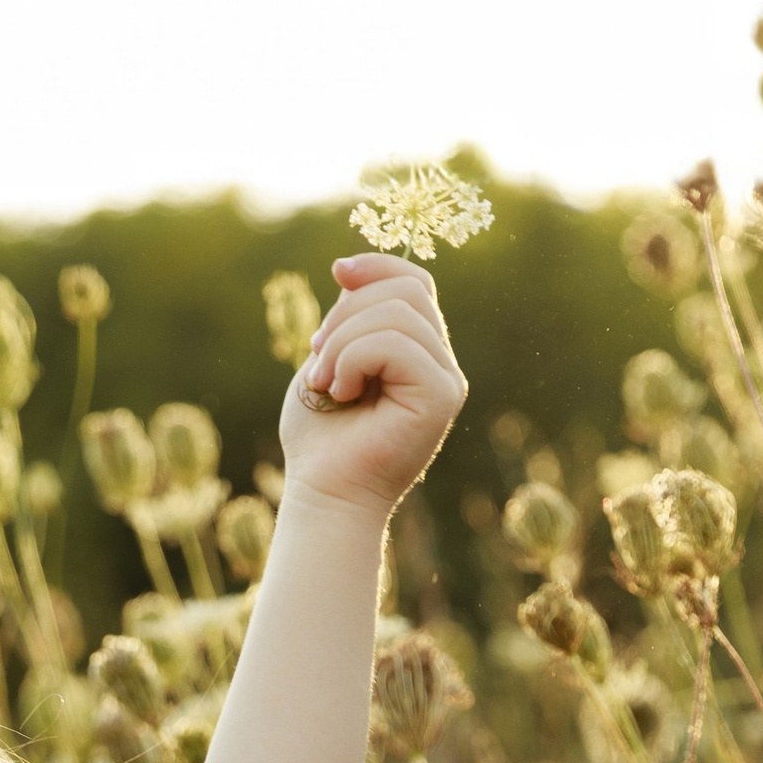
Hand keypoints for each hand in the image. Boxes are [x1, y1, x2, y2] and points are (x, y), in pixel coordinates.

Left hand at [279, 254, 467, 520]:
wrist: (324, 496)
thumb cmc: (320, 439)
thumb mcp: (327, 358)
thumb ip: (347, 316)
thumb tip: (347, 268)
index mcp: (418, 352)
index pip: (414, 283)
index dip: (377, 267)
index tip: (337, 273)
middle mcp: (439, 364)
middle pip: (406, 290)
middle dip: (347, 313)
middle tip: (316, 358)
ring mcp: (446, 380)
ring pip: (398, 313)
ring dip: (343, 342)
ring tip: (325, 383)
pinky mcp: (442, 397)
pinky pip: (396, 343)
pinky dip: (354, 359)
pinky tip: (341, 393)